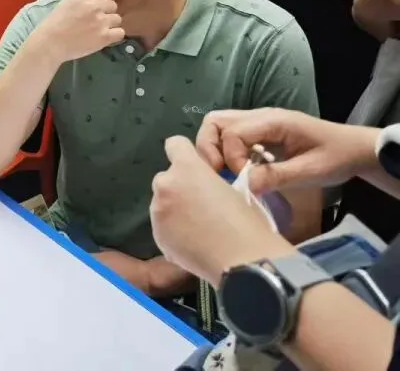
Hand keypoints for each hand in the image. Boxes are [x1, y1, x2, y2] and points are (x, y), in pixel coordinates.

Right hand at [34, 0, 123, 63]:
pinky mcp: (105, 37)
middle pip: (113, 5)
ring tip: (99, 30)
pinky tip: (104, 37)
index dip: (105, 0)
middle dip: (107, 12)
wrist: (50, 43)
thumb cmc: (54, 24)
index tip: (100, 7)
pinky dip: (114, 35)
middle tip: (97, 21)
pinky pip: (120, 32)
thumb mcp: (67, 3)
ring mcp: (101, 21)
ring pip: (117, 19)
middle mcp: (95, 6)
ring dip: (110, 24)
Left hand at [151, 136, 292, 285]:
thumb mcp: (233, 189)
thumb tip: (206, 188)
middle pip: (166, 178)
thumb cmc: (247, 221)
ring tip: (199, 229)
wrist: (244, 260)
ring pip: (162, 204)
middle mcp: (166, 184)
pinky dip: (174, 233)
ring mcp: (158, 211)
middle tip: (201, 205)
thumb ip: (210, 182)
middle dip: (179, 187)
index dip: (185, 154)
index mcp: (187, 167)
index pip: (175, 144)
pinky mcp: (157, 236)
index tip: (195, 168)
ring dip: (175, 210)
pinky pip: (163, 228)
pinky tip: (194, 245)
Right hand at [195, 108, 380, 194]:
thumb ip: (276, 176)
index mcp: (273, 121)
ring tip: (224, 173)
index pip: (232, 133)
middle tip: (219, 174)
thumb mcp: (311, 172)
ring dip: (214, 149)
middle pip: (215, 122)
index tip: (245, 179)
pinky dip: (224, 152)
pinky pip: (229, 136)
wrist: (354, 149)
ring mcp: (257, 122)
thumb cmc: (336, 158)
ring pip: (218, 126)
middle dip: (210, 148)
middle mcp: (259, 116)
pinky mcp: (257, 132)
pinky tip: (238, 170)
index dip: (231, 158)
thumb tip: (243, 186)